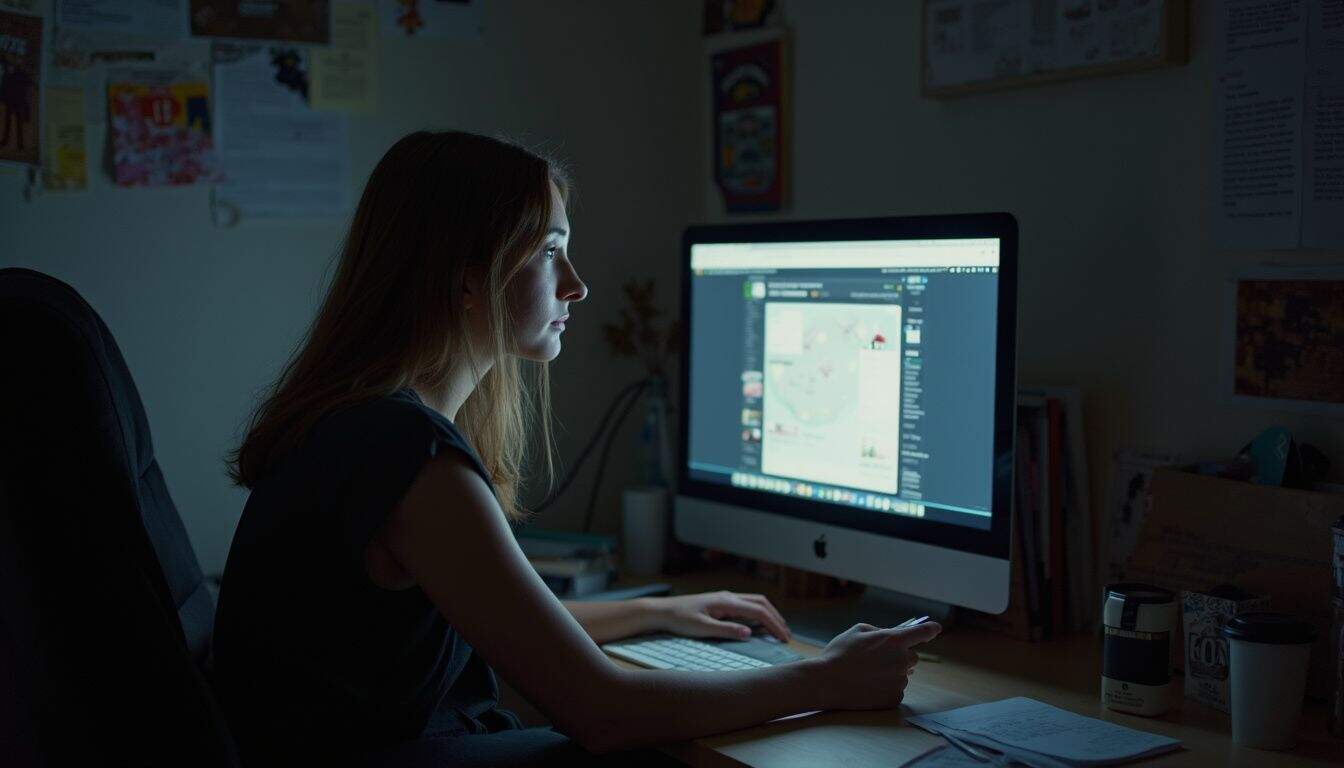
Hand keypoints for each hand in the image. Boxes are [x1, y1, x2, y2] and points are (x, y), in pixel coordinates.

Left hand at [648, 591, 791, 640]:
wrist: (662, 611)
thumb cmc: (679, 619)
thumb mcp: (702, 628)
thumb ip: (726, 630)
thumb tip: (749, 633)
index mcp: (726, 601)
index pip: (758, 611)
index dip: (774, 625)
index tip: (784, 638)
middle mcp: (728, 597)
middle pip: (761, 603)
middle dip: (776, 618)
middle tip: (786, 635)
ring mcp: (725, 598)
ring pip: (755, 602)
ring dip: (769, 614)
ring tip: (778, 629)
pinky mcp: (721, 603)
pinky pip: (746, 606)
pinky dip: (758, 613)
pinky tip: (760, 625)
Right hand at [814, 621, 941, 709]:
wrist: (827, 682)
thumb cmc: (840, 653)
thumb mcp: (857, 631)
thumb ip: (879, 631)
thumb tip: (890, 638)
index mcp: (894, 640)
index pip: (921, 632)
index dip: (930, 629)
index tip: (936, 628)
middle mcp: (902, 660)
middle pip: (912, 657)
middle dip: (900, 657)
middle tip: (878, 660)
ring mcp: (899, 681)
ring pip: (902, 675)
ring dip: (890, 673)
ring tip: (866, 675)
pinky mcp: (894, 698)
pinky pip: (895, 690)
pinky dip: (885, 688)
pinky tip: (867, 687)